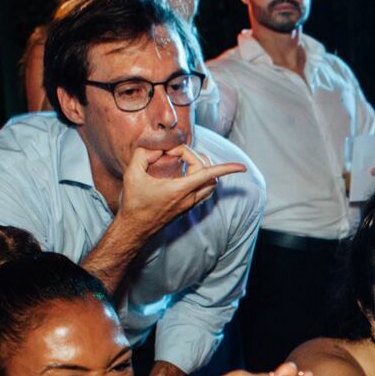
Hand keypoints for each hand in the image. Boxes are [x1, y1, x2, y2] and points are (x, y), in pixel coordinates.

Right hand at [116, 144, 248, 238]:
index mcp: (180, 189)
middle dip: (196, 157)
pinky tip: (186, 173)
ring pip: (210, 186)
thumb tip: (157, 147)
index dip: (228, 169)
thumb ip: (142, 154)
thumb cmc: (133, 204)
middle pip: (208, 174)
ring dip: (204, 170)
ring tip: (186, 160)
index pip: (209, 175)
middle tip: (174, 153)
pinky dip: (201, 179)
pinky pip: (203, 192)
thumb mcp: (132, 174)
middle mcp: (189, 198)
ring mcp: (189, 204)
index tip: (242, 167)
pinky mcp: (186, 208)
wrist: (134, 228)